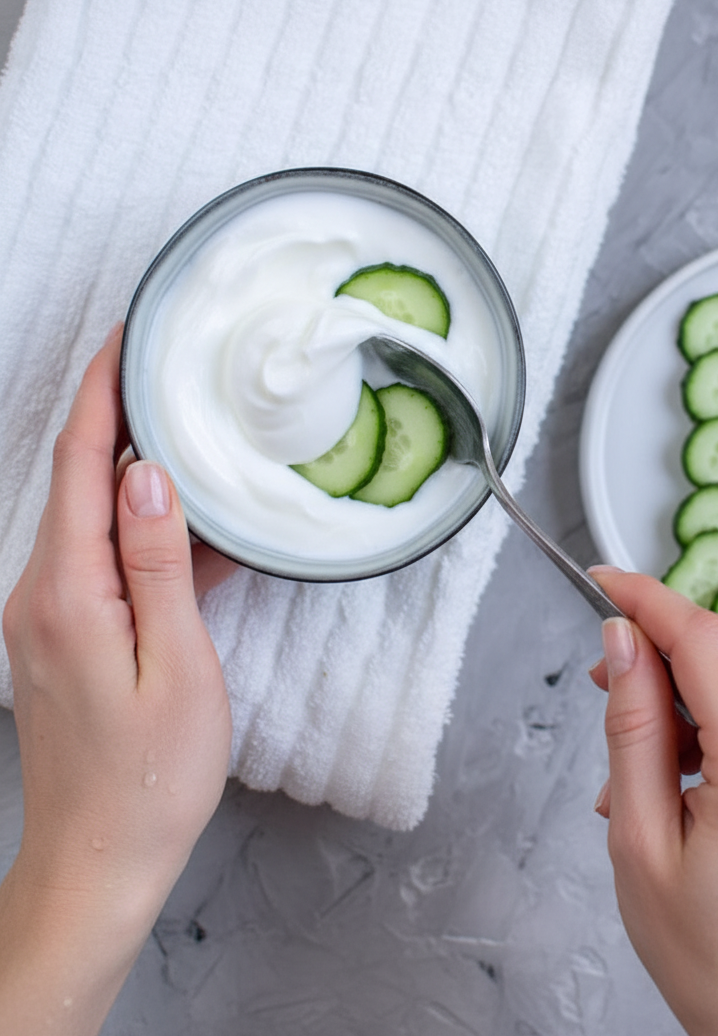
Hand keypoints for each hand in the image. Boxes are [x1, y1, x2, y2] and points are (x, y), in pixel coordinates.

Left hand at [0, 324, 236, 1034]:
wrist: (99, 864)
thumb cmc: (150, 778)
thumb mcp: (178, 665)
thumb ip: (159, 563)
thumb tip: (149, 475)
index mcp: (68, 592)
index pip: (83, 465)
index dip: (104, 392)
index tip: (128, 336)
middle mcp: (42, 594)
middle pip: (81, 482)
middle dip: (122, 418)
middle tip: (171, 370)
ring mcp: (47, 617)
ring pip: (93, 520)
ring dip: (138, 477)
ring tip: (193, 437)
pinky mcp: (62, 638)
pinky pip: (101, 564)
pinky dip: (143, 538)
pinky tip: (193, 536)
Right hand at [589, 568, 717, 1035]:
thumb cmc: (715, 957)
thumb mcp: (640, 840)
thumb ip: (632, 727)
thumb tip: (622, 643)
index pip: (702, 639)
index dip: (645, 597)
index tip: (601, 578)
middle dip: (655, 642)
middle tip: (600, 676)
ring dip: (678, 687)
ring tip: (629, 757)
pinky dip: (706, 720)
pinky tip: (669, 772)